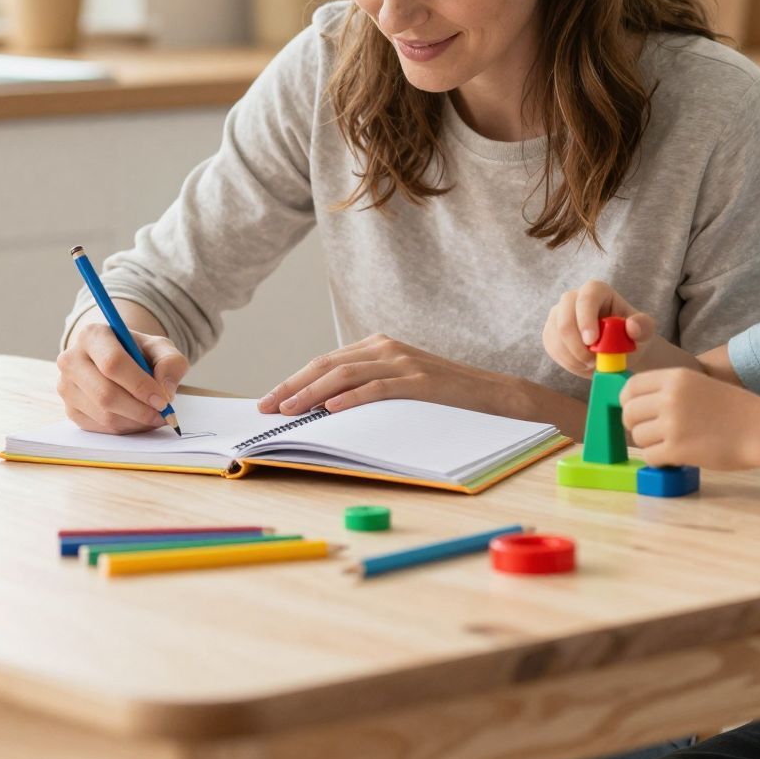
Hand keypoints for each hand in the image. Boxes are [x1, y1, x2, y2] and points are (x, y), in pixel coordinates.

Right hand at [57, 318, 188, 433]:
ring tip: (154, 416)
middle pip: (105, 394)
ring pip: (104, 415)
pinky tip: (138, 418)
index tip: (163, 400)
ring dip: (135, 421)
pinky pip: (100, 428)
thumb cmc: (138, 352)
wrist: (116, 360)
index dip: (140, 385)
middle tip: (163, 414)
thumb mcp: (160, 348)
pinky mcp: (70, 409)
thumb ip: (170, 362)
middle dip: (140, 410)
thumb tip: (166, 390)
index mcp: (92, 335)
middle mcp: (71, 359)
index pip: (113, 363)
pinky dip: (125, 428)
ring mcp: (66, 386)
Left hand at [261, 334, 518, 416]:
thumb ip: (368, 383)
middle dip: (291, 386)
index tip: (268, 401)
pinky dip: (350, 397)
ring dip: (311, 394)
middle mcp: (385, 348)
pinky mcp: (419, 380)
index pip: (324, 361)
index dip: (293, 380)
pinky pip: (377, 388)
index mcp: (377, 346)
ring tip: (288, 411)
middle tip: (266, 408)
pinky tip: (330, 409)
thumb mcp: (400, 382)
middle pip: (326, 364)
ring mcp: (402, 362)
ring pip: (344, 374)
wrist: (493, 393)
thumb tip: (323, 405)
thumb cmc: (443, 394)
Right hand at [542, 279, 657, 377]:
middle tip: (594, 362)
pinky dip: (567, 362)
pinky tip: (583, 366)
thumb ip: (643, 326)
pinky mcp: (551, 332)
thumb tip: (632, 326)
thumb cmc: (631, 335)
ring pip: (555, 335)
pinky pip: (552, 347)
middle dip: (576, 344)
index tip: (592, 342)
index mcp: (597, 290)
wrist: (619, 349)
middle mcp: (573, 298)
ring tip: (594, 365)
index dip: (586, 319)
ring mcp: (558, 314)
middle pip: (563, 317)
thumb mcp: (645, 331)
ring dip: (573, 357)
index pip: (586, 298)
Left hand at [621, 367, 759, 469]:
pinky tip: (674, 457)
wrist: (759, 429)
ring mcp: (672, 424)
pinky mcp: (676, 449)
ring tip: (671, 444)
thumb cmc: (733, 409)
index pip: (630, 388)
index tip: (636, 412)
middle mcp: (669, 398)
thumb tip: (635, 403)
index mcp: (675, 378)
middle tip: (652, 433)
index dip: (627, 402)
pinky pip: (649, 456)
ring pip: (637, 437)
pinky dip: (658, 460)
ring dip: (650, 444)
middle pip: (629, 413)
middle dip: (635, 425)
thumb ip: (669, 391)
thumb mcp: (698, 385)